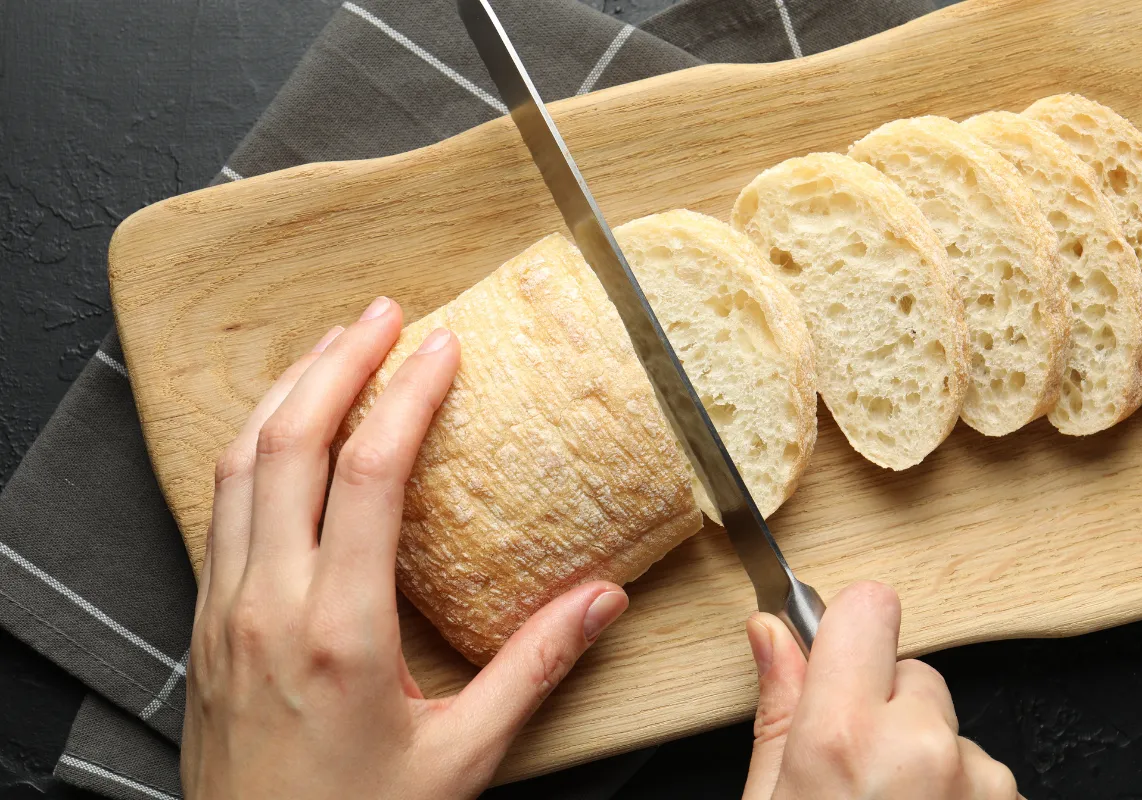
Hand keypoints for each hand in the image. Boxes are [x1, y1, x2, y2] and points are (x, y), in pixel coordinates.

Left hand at [183, 296, 628, 799]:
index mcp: (339, 630)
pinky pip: (219, 503)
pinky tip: (281, 430)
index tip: (442, 348)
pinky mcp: (205, 621)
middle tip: (382, 313)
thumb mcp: (461, 757)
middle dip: (337, 361)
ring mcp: (223, 608)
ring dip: (286, 391)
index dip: (408, 395)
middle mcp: (267, 603)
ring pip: (238, 463)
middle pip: (289, 441)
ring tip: (331, 347)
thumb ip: (533, 669)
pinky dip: (252, 443)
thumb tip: (600, 602)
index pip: (369, 473)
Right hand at [742, 582, 1020, 799]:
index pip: (868, 608)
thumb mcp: (769, 798)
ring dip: (924, 759)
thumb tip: (771, 634)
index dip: (847, 632)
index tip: (835, 660)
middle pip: (912, 674)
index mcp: (845, 735)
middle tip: (853, 773)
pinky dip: (955, 794)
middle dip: (885, 709)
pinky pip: (979, 774)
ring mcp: (977, 781)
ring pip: (947, 728)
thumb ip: (779, 710)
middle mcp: (920, 747)